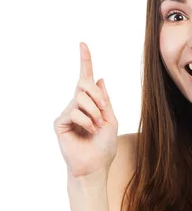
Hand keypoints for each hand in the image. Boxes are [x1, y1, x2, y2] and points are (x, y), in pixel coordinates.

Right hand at [53, 42, 117, 178]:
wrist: (96, 166)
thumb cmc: (104, 146)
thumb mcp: (111, 119)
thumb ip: (105, 100)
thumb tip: (100, 78)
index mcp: (91, 103)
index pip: (86, 79)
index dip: (85, 61)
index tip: (83, 44)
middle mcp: (77, 105)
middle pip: (85, 84)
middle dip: (97, 95)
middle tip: (104, 111)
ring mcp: (68, 113)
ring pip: (81, 98)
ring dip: (94, 113)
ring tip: (96, 127)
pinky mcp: (60, 122)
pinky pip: (75, 112)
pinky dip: (86, 121)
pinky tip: (88, 131)